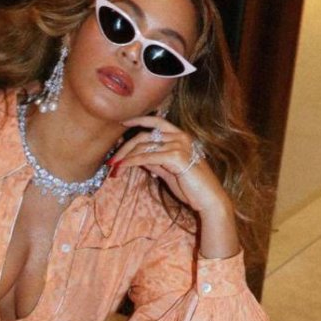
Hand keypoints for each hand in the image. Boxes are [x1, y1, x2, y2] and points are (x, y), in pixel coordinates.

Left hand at [108, 115, 229, 214]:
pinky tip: (122, 167)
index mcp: (180, 137)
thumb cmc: (191, 187)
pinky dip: (131, 162)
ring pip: (143, 146)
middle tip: (111, 161)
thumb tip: (137, 157)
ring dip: (125, 157)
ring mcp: (179, 145)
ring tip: (114, 168)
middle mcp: (180, 137)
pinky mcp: (176, 157)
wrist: (208, 200)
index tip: (123, 123)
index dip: (139, 120)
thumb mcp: (168, 171)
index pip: (156, 122)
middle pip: (144, 135)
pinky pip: (146, 157)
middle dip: (125, 147)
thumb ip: (155, 161)